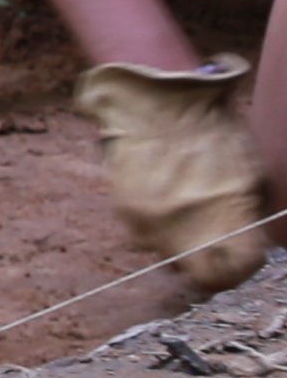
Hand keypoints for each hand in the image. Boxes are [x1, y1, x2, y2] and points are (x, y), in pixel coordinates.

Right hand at [70, 57, 272, 292]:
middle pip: (200, 274)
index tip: (242, 259)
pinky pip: (143, 234)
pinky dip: (154, 222)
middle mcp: (188, 229)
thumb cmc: (213, 134)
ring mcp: (153, 223)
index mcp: (228, 218)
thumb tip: (241, 244)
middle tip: (213, 243)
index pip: (236, 271)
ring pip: (168, 254)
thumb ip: (246, 217)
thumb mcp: (250, 175)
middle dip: (209, 263)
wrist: (157, 103)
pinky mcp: (126, 213)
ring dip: (178, 240)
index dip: (242, 268)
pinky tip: (162, 194)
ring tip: (183, 206)